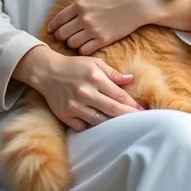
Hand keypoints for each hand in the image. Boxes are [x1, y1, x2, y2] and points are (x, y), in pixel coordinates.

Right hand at [18, 46, 143, 130]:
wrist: (47, 72)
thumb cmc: (74, 66)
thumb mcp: (94, 63)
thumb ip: (112, 73)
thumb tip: (130, 79)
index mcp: (95, 77)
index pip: (119, 95)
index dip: (132, 105)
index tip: (142, 111)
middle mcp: (85, 92)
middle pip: (112, 110)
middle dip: (128, 117)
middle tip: (140, 123)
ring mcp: (75, 105)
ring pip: (99, 121)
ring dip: (112, 125)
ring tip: (122, 127)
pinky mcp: (65, 116)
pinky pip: (84, 127)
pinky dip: (91, 127)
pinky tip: (98, 125)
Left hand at [47, 0, 153, 54]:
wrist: (141, 2)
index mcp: (81, 3)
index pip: (59, 18)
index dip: (53, 25)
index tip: (51, 29)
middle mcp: (84, 18)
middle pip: (62, 33)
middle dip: (61, 34)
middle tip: (64, 35)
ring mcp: (94, 30)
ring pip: (72, 43)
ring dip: (72, 42)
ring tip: (75, 39)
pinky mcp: (104, 40)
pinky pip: (85, 50)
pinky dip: (83, 49)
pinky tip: (86, 45)